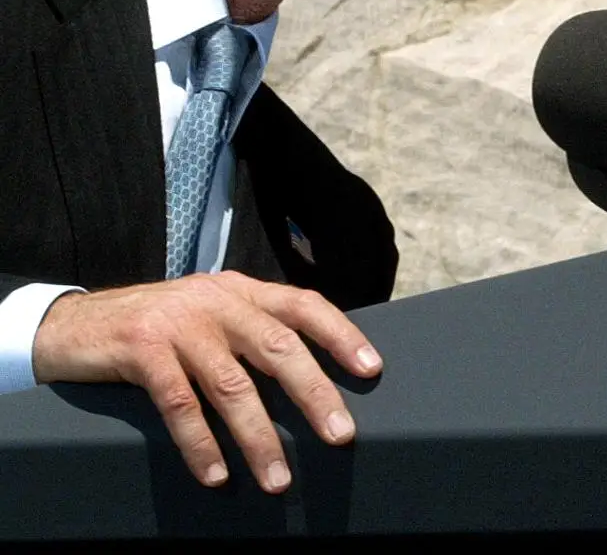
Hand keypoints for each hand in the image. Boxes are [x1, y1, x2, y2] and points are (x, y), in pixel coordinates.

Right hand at [29, 272, 381, 491]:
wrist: (72, 324)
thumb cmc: (155, 327)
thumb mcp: (208, 313)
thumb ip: (251, 330)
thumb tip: (311, 375)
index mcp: (240, 291)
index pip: (303, 305)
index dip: (340, 335)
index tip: (372, 369)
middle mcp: (216, 301)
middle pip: (277, 347)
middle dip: (314, 394)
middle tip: (340, 434)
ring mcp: (178, 325)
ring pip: (232, 386)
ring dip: (258, 438)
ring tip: (278, 478)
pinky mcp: (141, 351)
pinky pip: (180, 405)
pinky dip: (201, 444)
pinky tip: (216, 474)